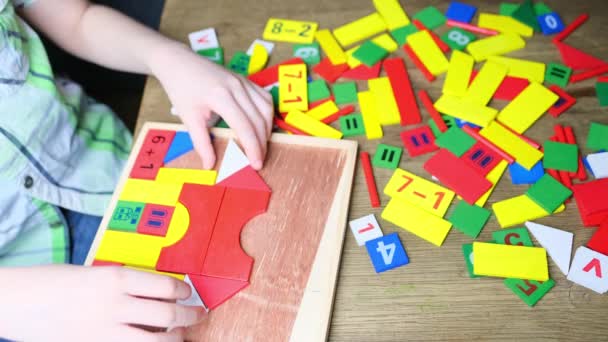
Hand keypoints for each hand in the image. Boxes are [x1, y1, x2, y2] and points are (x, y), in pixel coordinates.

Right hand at [0, 265, 205, 341]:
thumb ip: (126, 284)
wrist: (16, 301)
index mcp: (116, 278)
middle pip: (169, 314)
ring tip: (181, 333)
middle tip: (198, 314)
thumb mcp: (96, 273)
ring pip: (158, 340)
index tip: (189, 293)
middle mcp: (115, 305)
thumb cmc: (53, 282)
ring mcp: (105, 331)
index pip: (167, 286)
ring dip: (176, 337)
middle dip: (191, 316)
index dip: (185, 292)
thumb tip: (159, 295)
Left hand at [151, 43, 273, 169]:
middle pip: (259, 119)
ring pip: (266, 108)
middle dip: (262, 143)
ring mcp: (243, 82)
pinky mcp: (245, 80)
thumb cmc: (181, 89)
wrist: (179, 62)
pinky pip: (264, 98)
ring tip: (261, 146)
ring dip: (267, 129)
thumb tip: (209, 165)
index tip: (256, 164)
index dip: (253, 148)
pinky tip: (262, 126)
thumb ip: (201, 142)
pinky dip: (267, 114)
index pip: (245, 126)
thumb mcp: (188, 118)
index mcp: (221, 96)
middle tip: (259, 161)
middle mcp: (237, 87)